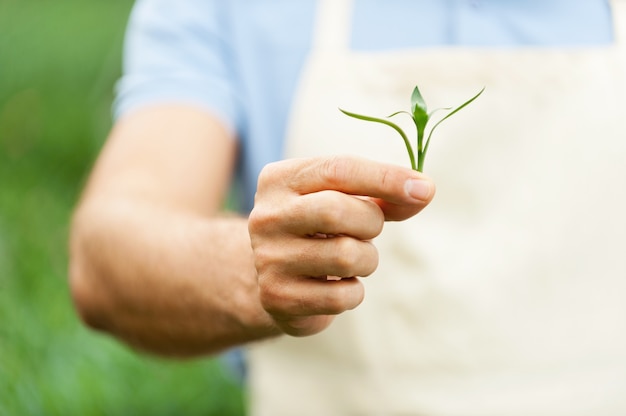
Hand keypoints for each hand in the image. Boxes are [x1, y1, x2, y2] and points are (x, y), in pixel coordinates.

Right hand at [248, 156, 434, 336]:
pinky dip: (354, 292)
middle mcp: (266, 216)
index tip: (424, 188)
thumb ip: (382, 194)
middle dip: (370, 222)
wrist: (275, 278)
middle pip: (336, 210)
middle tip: (369, 230)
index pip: (338, 169)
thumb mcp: (343, 200)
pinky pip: (341, 297)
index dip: (386, 177)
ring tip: (351, 259)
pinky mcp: (277, 298)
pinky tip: (338, 286)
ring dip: (367, 259)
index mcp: (279, 180)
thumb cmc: (319, 229)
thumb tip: (424, 191)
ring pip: (345, 256)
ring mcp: (268, 258)